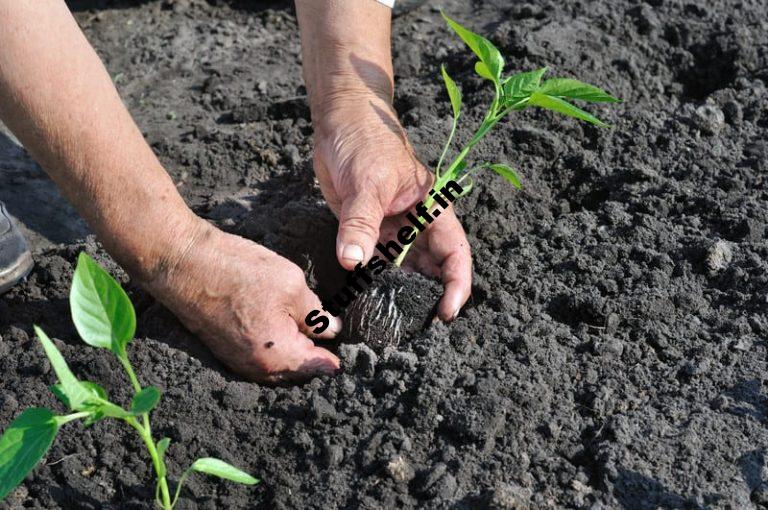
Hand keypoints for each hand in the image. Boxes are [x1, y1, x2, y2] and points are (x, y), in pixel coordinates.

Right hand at [146, 220, 340, 382]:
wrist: (183, 263)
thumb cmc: (237, 270)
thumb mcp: (291, 285)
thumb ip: (316, 313)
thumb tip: (332, 330)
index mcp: (278, 355)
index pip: (318, 366)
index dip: (336, 357)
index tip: (352, 352)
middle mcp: (257, 367)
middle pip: (298, 371)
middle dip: (317, 358)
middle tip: (334, 340)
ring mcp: (238, 361)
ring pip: (279, 366)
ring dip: (296, 354)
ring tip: (313, 335)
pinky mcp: (226, 350)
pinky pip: (260, 358)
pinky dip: (276, 349)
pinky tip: (285, 330)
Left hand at [312, 91, 472, 320]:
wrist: (339, 121)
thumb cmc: (365, 141)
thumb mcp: (367, 182)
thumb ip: (360, 223)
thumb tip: (353, 262)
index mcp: (433, 210)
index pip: (455, 254)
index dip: (457, 285)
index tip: (446, 313)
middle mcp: (417, 225)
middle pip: (433, 269)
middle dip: (428, 297)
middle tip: (414, 327)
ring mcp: (394, 230)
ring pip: (404, 271)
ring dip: (399, 293)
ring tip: (391, 321)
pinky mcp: (369, 232)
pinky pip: (375, 264)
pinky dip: (372, 283)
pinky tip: (366, 301)